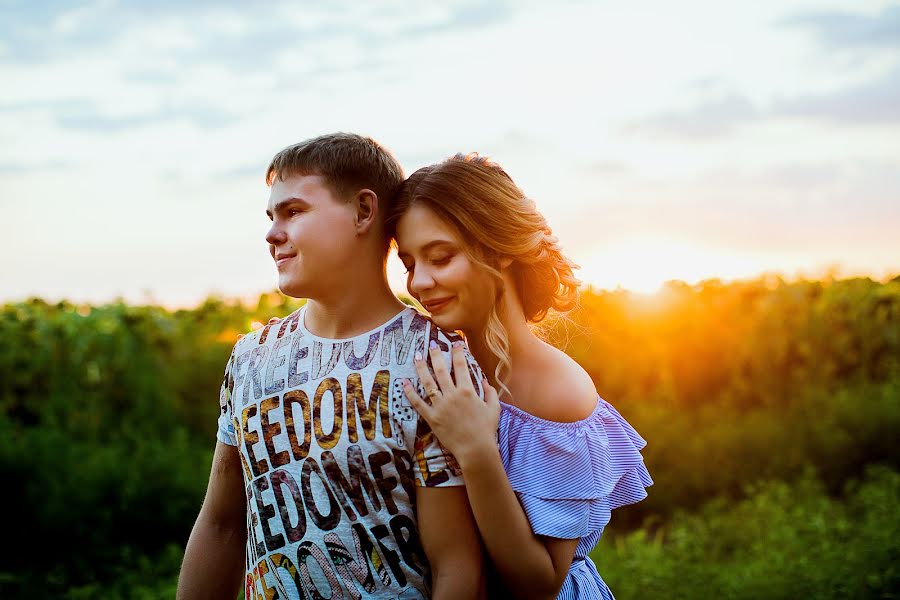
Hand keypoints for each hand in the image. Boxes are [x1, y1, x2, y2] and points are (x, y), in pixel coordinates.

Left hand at [401, 341, 500, 468]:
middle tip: (432, 344)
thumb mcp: (494, 408)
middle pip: (441, 370)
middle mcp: (452, 395)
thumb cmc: (486, 429)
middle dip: (436, 355)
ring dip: (421, 368)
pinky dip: (410, 392)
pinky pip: (418, 403)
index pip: (461, 366)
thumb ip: (490, 392)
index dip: (458, 352)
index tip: (456, 342)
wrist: (475, 449)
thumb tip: (484, 380)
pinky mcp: (431, 417)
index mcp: (467, 390)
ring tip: (417, 357)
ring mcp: (440, 406)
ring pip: (427, 382)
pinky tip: (404, 382)